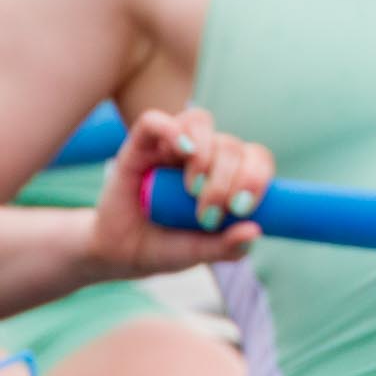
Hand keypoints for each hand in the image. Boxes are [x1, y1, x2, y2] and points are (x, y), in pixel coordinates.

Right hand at [87, 107, 274, 278]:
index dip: (257, 176)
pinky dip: (170, 129)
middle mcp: (204, 153)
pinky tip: (180, 150)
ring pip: (200, 122)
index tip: (243, 208)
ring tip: (193, 188)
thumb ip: (226, 247)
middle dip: (227, 180)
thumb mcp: (197, 253)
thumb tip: (254, 233)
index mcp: (228, 173)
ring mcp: (171, 147)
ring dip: (204, 155)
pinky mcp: (139, 146)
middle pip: (229, 144)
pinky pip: (154, 122)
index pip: (256, 157)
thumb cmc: (166, 247)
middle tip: (209, 215)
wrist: (119, 254)